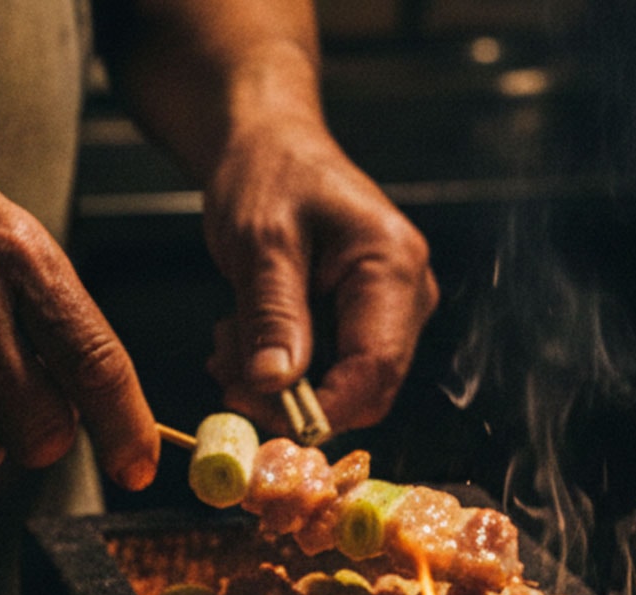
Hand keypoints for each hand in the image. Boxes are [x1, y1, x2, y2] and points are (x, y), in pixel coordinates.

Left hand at [200, 117, 437, 434]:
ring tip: (229, 339)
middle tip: (226, 371)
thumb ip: (272, 314)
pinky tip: (246, 337)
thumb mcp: (260, 241)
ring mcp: (393, 311)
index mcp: (394, 267)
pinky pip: (332, 370)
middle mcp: (409, 295)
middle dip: (291, 397)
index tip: (250, 408)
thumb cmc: (270, 174)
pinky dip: (283, 368)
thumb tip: (275, 386)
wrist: (272, 145)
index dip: (318, 407)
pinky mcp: (369, 321)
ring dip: (278, 381)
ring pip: (342, 386)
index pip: (373, 370)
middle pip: (364, 388)